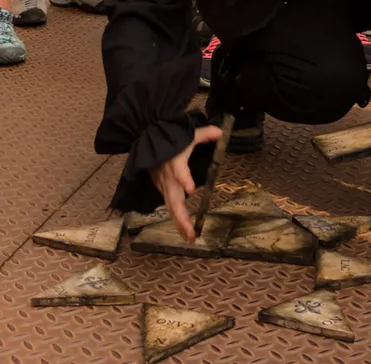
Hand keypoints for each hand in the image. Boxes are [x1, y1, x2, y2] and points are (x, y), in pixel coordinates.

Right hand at [151, 124, 224, 241]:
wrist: (149, 141)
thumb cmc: (171, 139)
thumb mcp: (188, 134)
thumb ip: (204, 134)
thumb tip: (220, 133)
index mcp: (175, 161)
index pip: (179, 171)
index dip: (184, 179)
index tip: (191, 189)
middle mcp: (168, 177)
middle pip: (173, 199)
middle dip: (181, 218)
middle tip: (191, 234)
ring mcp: (164, 185)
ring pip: (170, 207)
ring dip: (179, 223)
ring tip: (190, 238)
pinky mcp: (162, 189)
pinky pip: (170, 206)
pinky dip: (176, 219)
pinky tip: (184, 231)